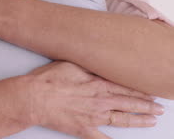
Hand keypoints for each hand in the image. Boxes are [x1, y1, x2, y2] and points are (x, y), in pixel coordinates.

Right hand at [26, 61, 163, 138]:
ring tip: (151, 121)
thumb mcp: (72, 64)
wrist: (34, 97)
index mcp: (98, 84)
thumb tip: (103, 66)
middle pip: (129, 103)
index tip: (152, 92)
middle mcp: (100, 101)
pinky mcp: (84, 129)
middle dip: (147, 106)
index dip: (141, 91)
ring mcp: (93, 117)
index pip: (126, 88)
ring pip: (122, 120)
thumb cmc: (49, 79)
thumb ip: (90, 67)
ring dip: (139, 120)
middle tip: (159, 108)